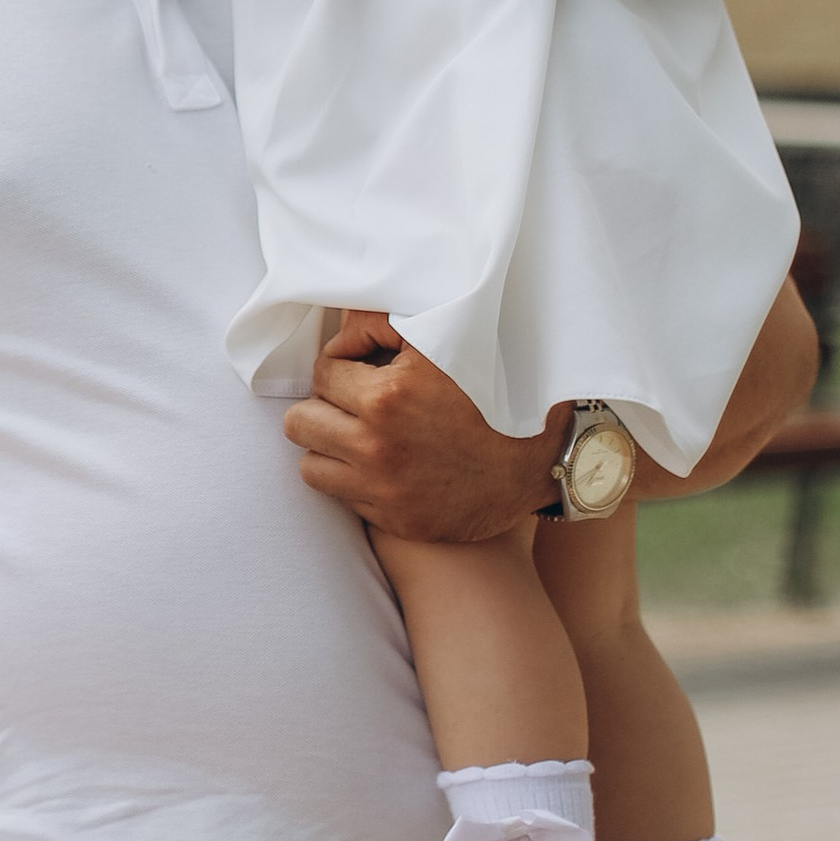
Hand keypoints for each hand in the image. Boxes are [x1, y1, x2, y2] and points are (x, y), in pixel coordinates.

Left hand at [286, 312, 564, 540]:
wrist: (538, 461)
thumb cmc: (490, 392)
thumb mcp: (442, 342)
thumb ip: (382, 322)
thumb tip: (340, 320)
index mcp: (386, 398)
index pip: (322, 373)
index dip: (342, 364)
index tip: (365, 367)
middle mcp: (377, 449)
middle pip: (301, 423)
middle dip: (323, 407)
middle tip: (354, 402)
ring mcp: (384, 491)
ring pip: (311, 466)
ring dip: (329, 447)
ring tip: (360, 434)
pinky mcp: (396, 521)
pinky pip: (343, 499)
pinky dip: (354, 480)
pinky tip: (384, 464)